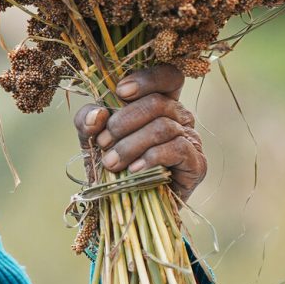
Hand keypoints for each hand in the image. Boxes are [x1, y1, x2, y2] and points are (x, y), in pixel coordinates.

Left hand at [72, 64, 206, 201]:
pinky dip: (150, 158)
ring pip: (163, 126)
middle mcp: (180, 117)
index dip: (147, 78)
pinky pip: (177, 149)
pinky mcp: (197, 164)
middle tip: (103, 142)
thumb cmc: (112, 166)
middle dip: (124, 122)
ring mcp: (191, 140)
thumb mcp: (90, 139)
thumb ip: (87, 120)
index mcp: (161, 102)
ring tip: (112, 163)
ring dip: (130, 145)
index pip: (168, 76)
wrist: (125, 207)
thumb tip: (98, 114)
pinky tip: (134, 170)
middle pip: (158, 103)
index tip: (120, 91)